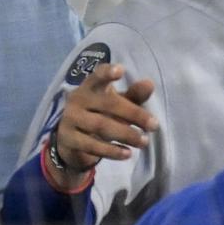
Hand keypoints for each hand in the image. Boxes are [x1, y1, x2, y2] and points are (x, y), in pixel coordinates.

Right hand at [46, 64, 157, 190]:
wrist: (70, 141)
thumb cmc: (99, 115)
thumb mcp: (116, 104)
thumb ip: (133, 95)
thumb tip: (150, 84)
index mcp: (89, 87)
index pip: (97, 77)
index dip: (107, 73)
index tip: (121, 70)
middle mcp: (77, 100)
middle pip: (107, 104)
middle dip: (133, 114)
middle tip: (154, 125)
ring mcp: (71, 119)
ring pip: (101, 126)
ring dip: (126, 134)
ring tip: (144, 142)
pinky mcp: (69, 139)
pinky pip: (92, 145)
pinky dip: (112, 151)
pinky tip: (128, 154)